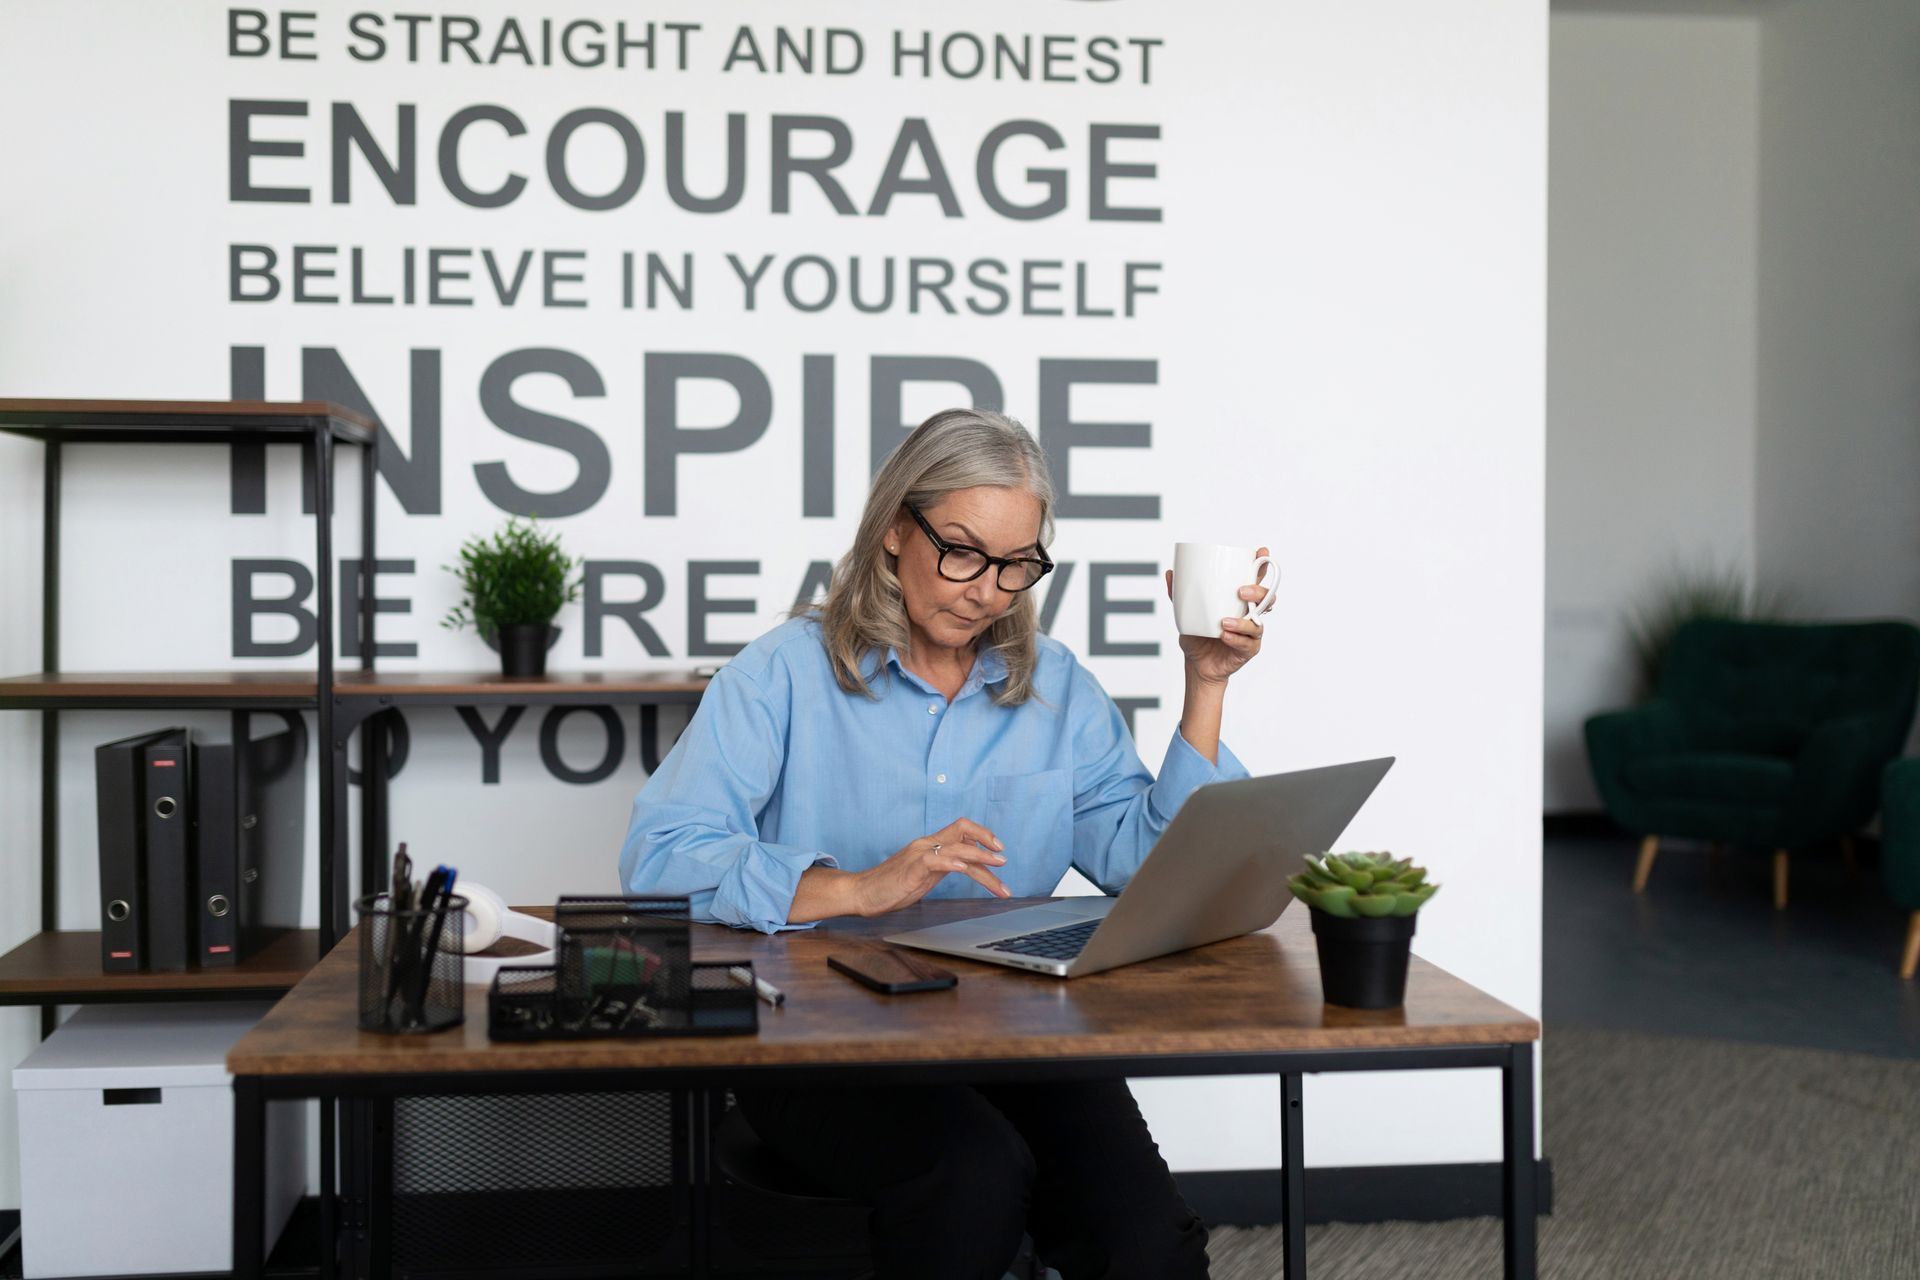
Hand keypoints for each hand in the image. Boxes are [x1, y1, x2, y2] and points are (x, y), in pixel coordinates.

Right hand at [852, 818, 1009, 915]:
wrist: (862, 893)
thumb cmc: (892, 886)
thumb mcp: (925, 875)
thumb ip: (943, 867)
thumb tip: (967, 867)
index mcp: (931, 846)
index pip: (962, 831)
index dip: (983, 837)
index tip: (999, 852)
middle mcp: (927, 845)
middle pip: (963, 831)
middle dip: (987, 843)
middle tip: (1005, 860)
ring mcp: (919, 855)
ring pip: (955, 847)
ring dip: (980, 856)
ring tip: (997, 865)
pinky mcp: (911, 868)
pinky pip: (934, 860)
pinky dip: (952, 863)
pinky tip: (964, 869)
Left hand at [1166, 545, 1270, 685]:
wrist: (1197, 664)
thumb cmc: (1198, 635)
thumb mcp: (1186, 613)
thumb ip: (1179, 595)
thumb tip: (1170, 573)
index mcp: (1239, 601)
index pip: (1255, 580)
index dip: (1261, 565)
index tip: (1261, 552)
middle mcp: (1249, 614)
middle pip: (1266, 598)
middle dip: (1258, 591)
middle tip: (1240, 591)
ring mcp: (1251, 633)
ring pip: (1258, 623)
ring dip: (1243, 621)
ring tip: (1224, 621)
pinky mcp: (1248, 650)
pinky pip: (1248, 644)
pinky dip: (1236, 639)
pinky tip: (1225, 635)